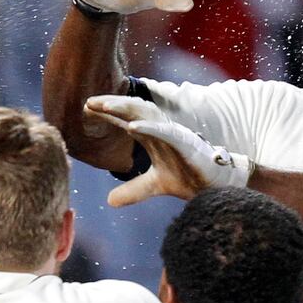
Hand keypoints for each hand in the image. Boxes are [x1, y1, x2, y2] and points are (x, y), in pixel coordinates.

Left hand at [84, 96, 253, 205]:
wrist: (216, 185)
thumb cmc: (189, 177)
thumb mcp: (154, 185)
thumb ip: (133, 190)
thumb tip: (109, 201)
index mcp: (152, 136)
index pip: (125, 120)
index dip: (107, 113)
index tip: (86, 107)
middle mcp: (161, 130)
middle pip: (132, 112)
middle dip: (111, 105)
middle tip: (89, 101)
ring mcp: (173, 134)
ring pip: (146, 116)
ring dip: (125, 108)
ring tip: (104, 105)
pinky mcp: (185, 143)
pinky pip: (165, 132)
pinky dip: (148, 128)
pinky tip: (131, 127)